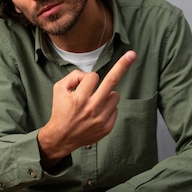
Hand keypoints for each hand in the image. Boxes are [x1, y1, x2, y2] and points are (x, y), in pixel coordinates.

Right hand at [38, 51, 135, 166]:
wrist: (62, 137)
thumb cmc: (61, 111)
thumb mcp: (59, 89)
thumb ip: (73, 76)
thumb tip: (89, 75)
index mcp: (79, 98)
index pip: (93, 77)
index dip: (89, 78)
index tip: (85, 84)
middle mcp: (92, 108)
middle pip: (112, 81)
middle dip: (123, 65)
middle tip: (132, 54)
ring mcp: (101, 118)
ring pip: (115, 95)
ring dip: (108, 94)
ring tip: (95, 103)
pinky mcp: (107, 127)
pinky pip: (115, 109)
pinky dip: (108, 108)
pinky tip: (97, 113)